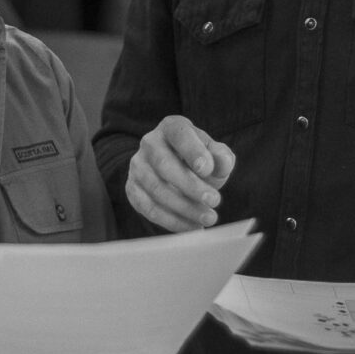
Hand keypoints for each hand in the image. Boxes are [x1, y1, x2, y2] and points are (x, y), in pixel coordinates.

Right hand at [124, 116, 234, 231]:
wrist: (175, 171)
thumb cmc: (199, 160)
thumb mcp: (214, 154)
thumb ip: (222, 157)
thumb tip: (222, 163)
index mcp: (171, 127)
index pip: (180, 134)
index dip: (193, 151)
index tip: (207, 169)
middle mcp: (149, 143)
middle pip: (165, 165)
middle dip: (191, 186)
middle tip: (214, 201)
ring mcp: (137, 166)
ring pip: (156, 190)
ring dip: (184, 207)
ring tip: (209, 218)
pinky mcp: (132, 188)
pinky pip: (149, 208)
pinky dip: (172, 221)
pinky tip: (192, 226)